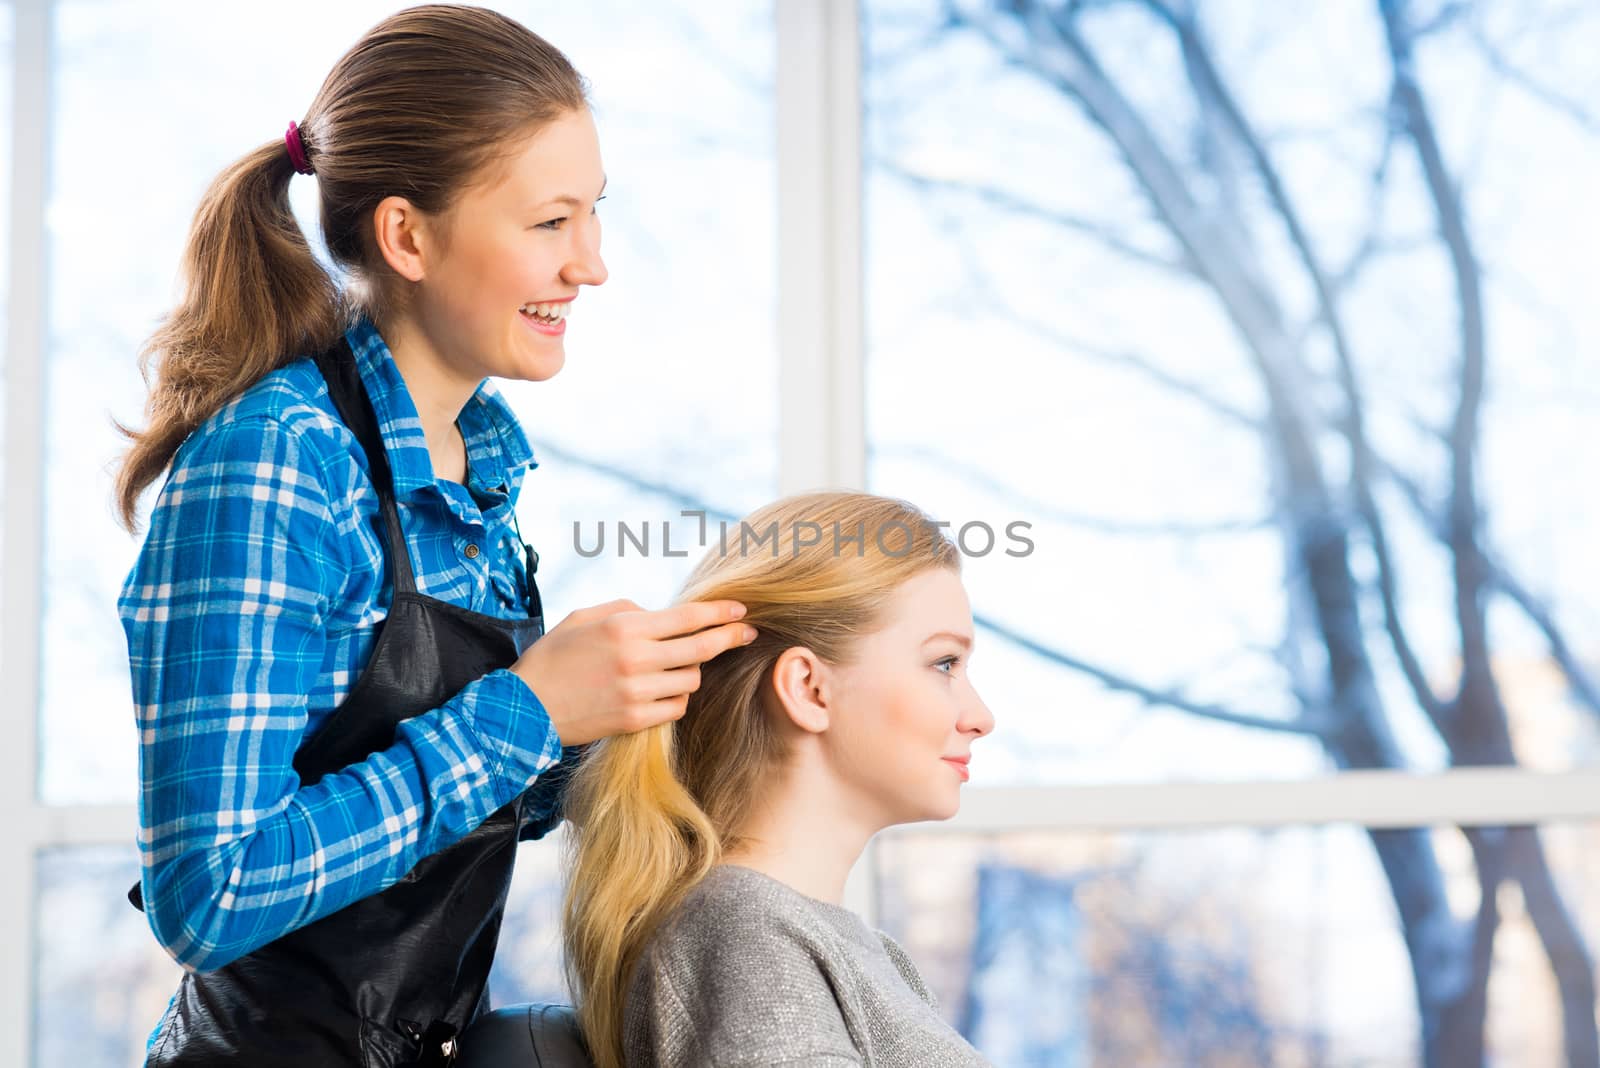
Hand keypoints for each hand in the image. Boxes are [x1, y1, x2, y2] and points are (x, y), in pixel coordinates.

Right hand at [510, 599, 756, 746]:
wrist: (524, 707)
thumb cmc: (554, 657)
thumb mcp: (585, 618)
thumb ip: (628, 610)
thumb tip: (662, 615)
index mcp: (625, 627)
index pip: (687, 617)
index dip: (719, 613)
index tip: (740, 610)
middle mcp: (636, 659)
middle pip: (701, 648)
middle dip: (729, 638)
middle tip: (745, 633)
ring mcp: (637, 693)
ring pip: (691, 680)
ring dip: (691, 671)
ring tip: (675, 667)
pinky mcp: (634, 720)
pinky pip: (676, 707)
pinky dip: (676, 697)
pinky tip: (665, 690)